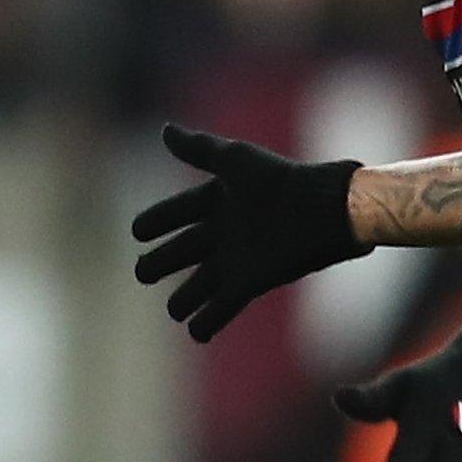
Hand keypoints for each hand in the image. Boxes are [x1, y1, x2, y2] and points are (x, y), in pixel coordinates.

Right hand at [132, 124, 366, 341]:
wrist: (323, 211)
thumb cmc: (280, 181)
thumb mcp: (235, 160)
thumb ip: (198, 149)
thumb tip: (164, 130)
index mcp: (217, 199)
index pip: (177, 211)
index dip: (156, 221)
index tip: (137, 230)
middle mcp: (223, 231)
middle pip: (182, 250)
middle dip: (160, 262)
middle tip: (142, 271)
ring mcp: (235, 259)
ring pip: (200, 284)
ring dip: (185, 298)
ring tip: (173, 309)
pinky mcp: (250, 282)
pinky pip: (223, 305)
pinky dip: (208, 320)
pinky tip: (195, 332)